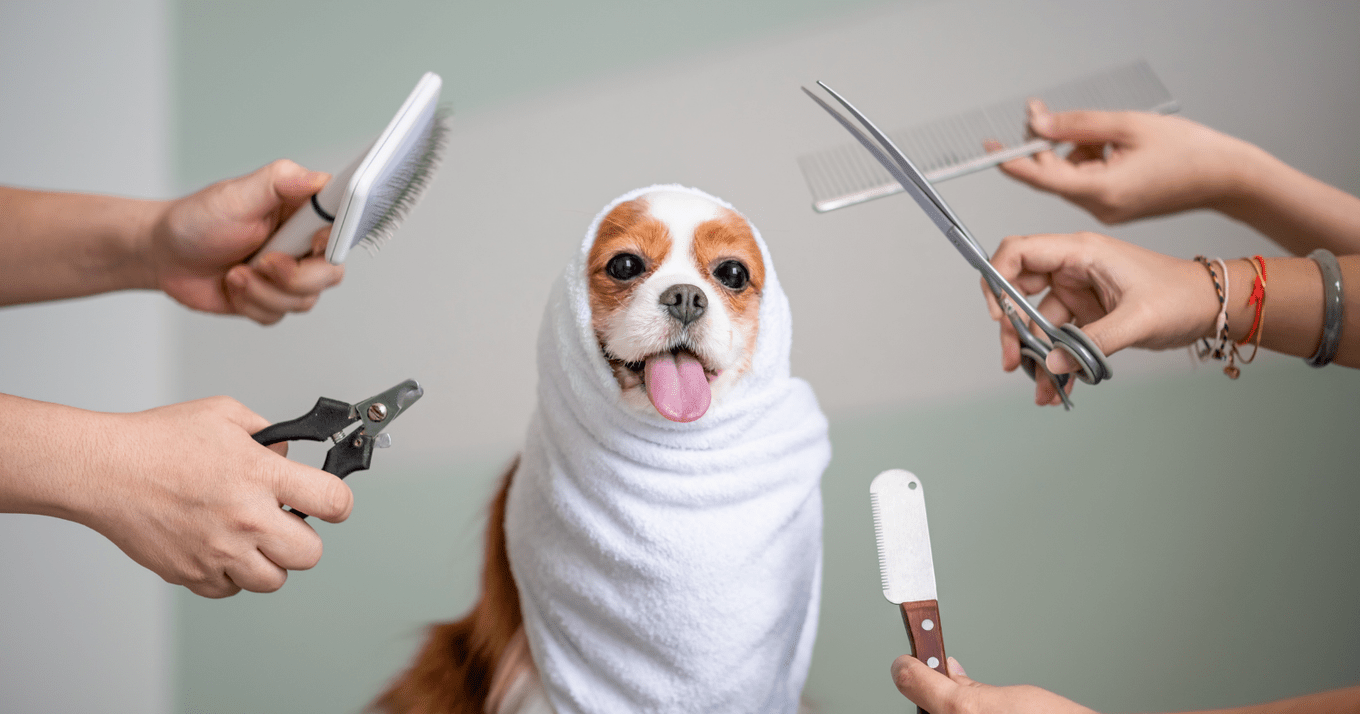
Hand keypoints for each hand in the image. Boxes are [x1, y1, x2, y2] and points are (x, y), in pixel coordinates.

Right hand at [79, 396, 354, 597]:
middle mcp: (245, 518)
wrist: (104, 470)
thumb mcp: (225, 415)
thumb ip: (268, 435)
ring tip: (249, 537)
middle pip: (311, 554)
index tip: (333, 503)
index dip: (340, 503)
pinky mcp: (193, 574)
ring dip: (270, 561)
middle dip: (305, 539)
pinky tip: (218, 547)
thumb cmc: (158, 440)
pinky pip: (231, 589)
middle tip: (285, 522)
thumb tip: (289, 456)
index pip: (332, 501)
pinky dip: (230, 575)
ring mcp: (219, 551)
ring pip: (273, 580)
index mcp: (260, 475)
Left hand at [149, 159, 344, 324]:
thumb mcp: (237, 194)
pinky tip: (234, 285)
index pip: (344, 227)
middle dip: (293, 277)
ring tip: (236, 272)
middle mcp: (303, 244)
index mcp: (303, 212)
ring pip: (304, 300)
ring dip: (262, 291)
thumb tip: (318, 178)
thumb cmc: (198, 220)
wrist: (165, 256)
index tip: (311, 244)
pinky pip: (279, 315)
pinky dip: (251, 304)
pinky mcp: (274, 299)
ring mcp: (290, 274)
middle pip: (331, 273)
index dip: (332, 242)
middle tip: (263, 262)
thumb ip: (281, 181)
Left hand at [893, 654, 1099, 713]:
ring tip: (984, 711)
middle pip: (926, 707)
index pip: (912, 680)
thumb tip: (952, 673)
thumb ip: (975, 686)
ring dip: (951, 712)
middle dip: (936, 695)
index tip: (904, 661)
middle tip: (951, 685)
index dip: (907, 667)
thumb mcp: (1016, 696)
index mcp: (963, 711)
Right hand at [984, 232, 1216, 405]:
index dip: (998, 278)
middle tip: (1013, 361)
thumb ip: (1091, 342)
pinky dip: (1055, 361)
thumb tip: (1052, 363)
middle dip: (1012, 328)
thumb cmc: (1182, 296)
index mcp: (1081, 252)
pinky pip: (1058, 338)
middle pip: (1019, 291)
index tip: (999, 315)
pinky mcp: (1087, 313)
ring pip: (1037, 321)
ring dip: (1036, 354)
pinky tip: (1057, 384)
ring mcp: (1078, 291)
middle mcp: (1073, 268)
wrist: (1211, 307)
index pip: (1019, 252)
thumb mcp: (1138, 319)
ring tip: (1043, 386)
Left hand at [993, 101, 1257, 223]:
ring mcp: (1107, 209)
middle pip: (1053, 174)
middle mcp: (1101, 207)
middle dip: (1046, 143)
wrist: (1227, 177)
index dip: (1013, 162)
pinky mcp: (1114, 205)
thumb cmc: (1189, 150)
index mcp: (1102, 190)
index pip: (1043, 177)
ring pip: (1070, 175)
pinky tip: (1115, 146)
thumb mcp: (1127, 125)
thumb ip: (1076, 124)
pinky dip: (1090, 159)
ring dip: (1075, 149)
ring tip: (1110, 134)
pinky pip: (1087, 180)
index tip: (989, 150)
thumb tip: (1037, 125)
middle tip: (1041, 111)